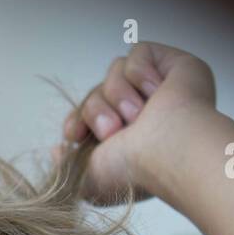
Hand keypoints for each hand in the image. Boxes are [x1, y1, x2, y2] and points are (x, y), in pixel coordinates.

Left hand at [54, 41, 219, 203]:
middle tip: (112, 131)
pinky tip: (156, 93)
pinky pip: (139, 53)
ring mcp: (162, 88)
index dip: (77, 119)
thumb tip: (57, 152)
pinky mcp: (176, 65)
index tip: (73, 135)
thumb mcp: (88, 181)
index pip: (92, 113)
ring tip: (136, 115)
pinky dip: (139, 72)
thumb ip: (67, 166)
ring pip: (115, 71)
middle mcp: (145, 112)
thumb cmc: (134, 171)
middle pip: (99, 91)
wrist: (164, 152)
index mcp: (128, 137)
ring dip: (117, 95)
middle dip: (95, 111)